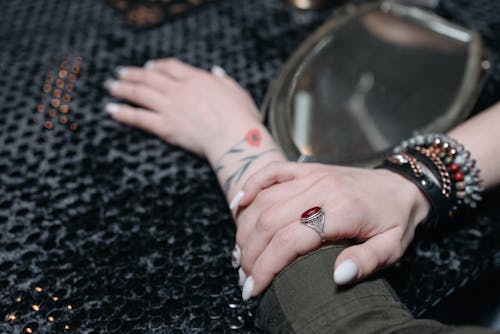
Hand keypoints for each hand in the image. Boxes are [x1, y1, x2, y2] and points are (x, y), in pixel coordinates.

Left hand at [105, 59, 261, 156]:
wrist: (235, 139)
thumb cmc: (242, 118)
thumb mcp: (237, 91)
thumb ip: (224, 80)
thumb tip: (216, 71)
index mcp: (197, 78)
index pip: (169, 67)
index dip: (155, 66)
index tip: (147, 67)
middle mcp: (179, 89)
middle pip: (149, 77)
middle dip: (132, 74)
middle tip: (119, 74)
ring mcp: (170, 107)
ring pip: (139, 94)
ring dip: (122, 89)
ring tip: (110, 87)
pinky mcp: (165, 126)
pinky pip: (138, 117)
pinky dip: (123, 113)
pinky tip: (111, 110)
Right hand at [234, 161, 429, 299]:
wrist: (401, 185)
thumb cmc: (394, 220)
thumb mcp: (391, 248)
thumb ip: (366, 262)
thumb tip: (337, 276)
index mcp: (343, 210)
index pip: (290, 240)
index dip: (266, 267)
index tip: (254, 288)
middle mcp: (322, 189)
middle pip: (269, 221)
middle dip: (250, 253)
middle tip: (244, 277)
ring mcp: (311, 175)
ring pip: (265, 201)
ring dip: (245, 230)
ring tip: (240, 255)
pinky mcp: (306, 169)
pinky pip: (271, 172)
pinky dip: (250, 187)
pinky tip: (238, 206)